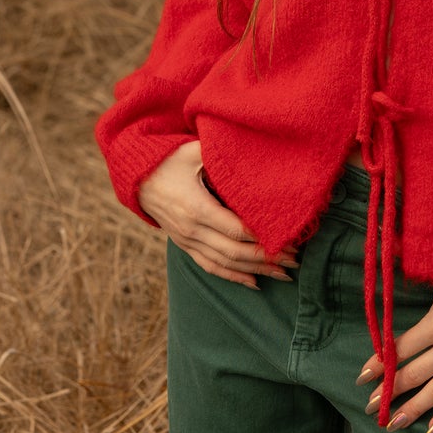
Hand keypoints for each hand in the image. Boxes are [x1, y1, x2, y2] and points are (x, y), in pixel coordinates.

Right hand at [137, 140, 299, 288]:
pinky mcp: (184, 245)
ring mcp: (187, 241)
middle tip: (296, 260)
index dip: (263, 238)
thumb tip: (254, 149)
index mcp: (197, 208)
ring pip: (225, 263)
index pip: (236, 230)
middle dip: (267, 258)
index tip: (289, 239)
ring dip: (256, 271)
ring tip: (284, 275)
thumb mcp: (193, 151)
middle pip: (235, 252)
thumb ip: (220, 154)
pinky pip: (210, 266)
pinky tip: (254, 283)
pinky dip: (233, 276)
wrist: (137, 178)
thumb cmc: (168, 159)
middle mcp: (192, 230)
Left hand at [356, 280, 432, 432]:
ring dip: (413, 409)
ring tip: (392, 423)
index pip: (401, 348)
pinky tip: (430, 430)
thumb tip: (389, 245)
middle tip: (369, 406)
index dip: (380, 363)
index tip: (362, 376)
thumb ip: (421, 267)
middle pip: (414, 374)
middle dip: (389, 391)